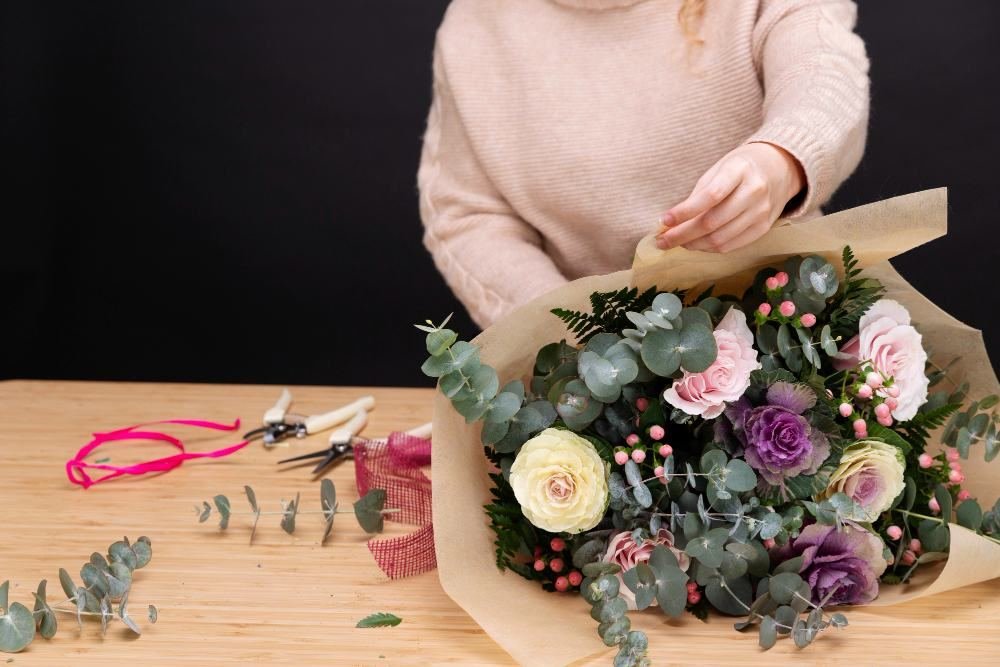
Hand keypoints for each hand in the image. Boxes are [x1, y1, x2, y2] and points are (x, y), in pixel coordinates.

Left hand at [655, 142, 804, 252]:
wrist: (781, 168)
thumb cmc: (740, 167)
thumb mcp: (719, 168)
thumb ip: (698, 193)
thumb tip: (672, 221)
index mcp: (739, 170)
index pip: (709, 196)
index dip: (684, 212)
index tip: (664, 220)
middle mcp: (754, 191)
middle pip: (712, 222)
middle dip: (682, 235)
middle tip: (662, 240)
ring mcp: (761, 212)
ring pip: (720, 239)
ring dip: (693, 244)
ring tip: (677, 243)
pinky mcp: (764, 227)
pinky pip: (732, 245)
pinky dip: (709, 248)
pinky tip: (696, 244)